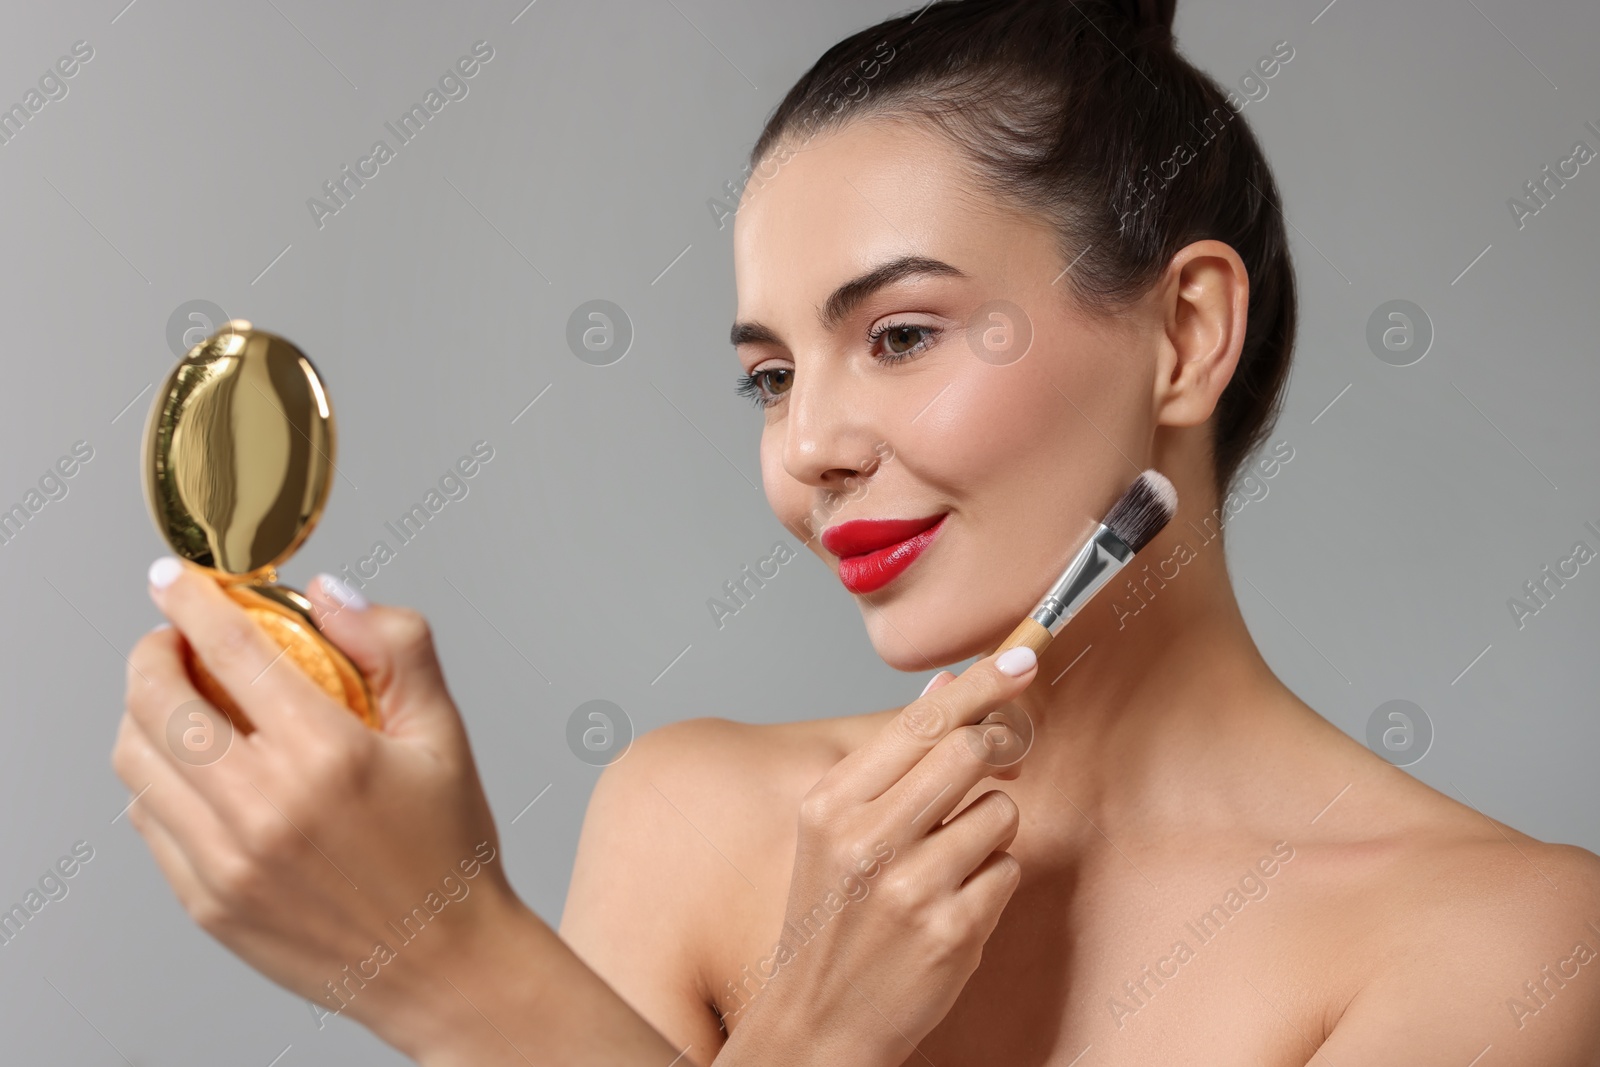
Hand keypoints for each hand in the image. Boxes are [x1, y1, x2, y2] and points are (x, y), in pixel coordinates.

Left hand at [111, 560, 675, 1063]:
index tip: (174, 579)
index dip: (192, 602)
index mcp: (328, 755)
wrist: (443, 966)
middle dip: (151, 652)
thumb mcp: (442, 733)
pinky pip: (147, 822)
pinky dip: (155, 781)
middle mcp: (265, 807)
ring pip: (137, 761)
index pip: (232, 651)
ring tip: (178, 703)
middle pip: (158, 701)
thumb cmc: (449, 850)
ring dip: (143, 714)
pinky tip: (193, 772)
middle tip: (170, 640)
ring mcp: (227, 861)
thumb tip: (328, 592)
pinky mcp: (207, 902)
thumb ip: (394, 646)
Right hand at [718, 645, 1038, 1066]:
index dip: (982, 684)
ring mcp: (911, 886)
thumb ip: (892, 760)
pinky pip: (1008, 871)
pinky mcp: (952, 930)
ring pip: (1000, 812)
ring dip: (990, 832)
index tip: (1022, 657)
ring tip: (948, 865)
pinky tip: (953, 906)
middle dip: (995, 753)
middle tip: (998, 763)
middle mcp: (867, 838)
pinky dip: (991, 883)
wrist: (816, 1025)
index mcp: (831, 803)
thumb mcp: (835, 832)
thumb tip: (946, 687)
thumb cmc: (831, 920)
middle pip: (970, 751)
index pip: (921, 720)